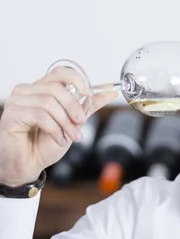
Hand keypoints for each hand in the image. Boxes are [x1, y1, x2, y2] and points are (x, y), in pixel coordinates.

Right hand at [0, 67, 116, 186]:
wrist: (30, 165)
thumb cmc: (44, 145)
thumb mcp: (73, 123)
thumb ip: (88, 106)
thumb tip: (109, 92)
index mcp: (41, 89)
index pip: (59, 73)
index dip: (76, 80)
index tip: (88, 94)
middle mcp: (27, 92)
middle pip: (56, 88)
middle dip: (74, 108)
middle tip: (81, 124)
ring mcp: (16, 102)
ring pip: (49, 102)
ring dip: (65, 122)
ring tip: (71, 136)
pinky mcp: (11, 115)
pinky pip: (39, 115)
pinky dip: (54, 129)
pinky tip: (59, 139)